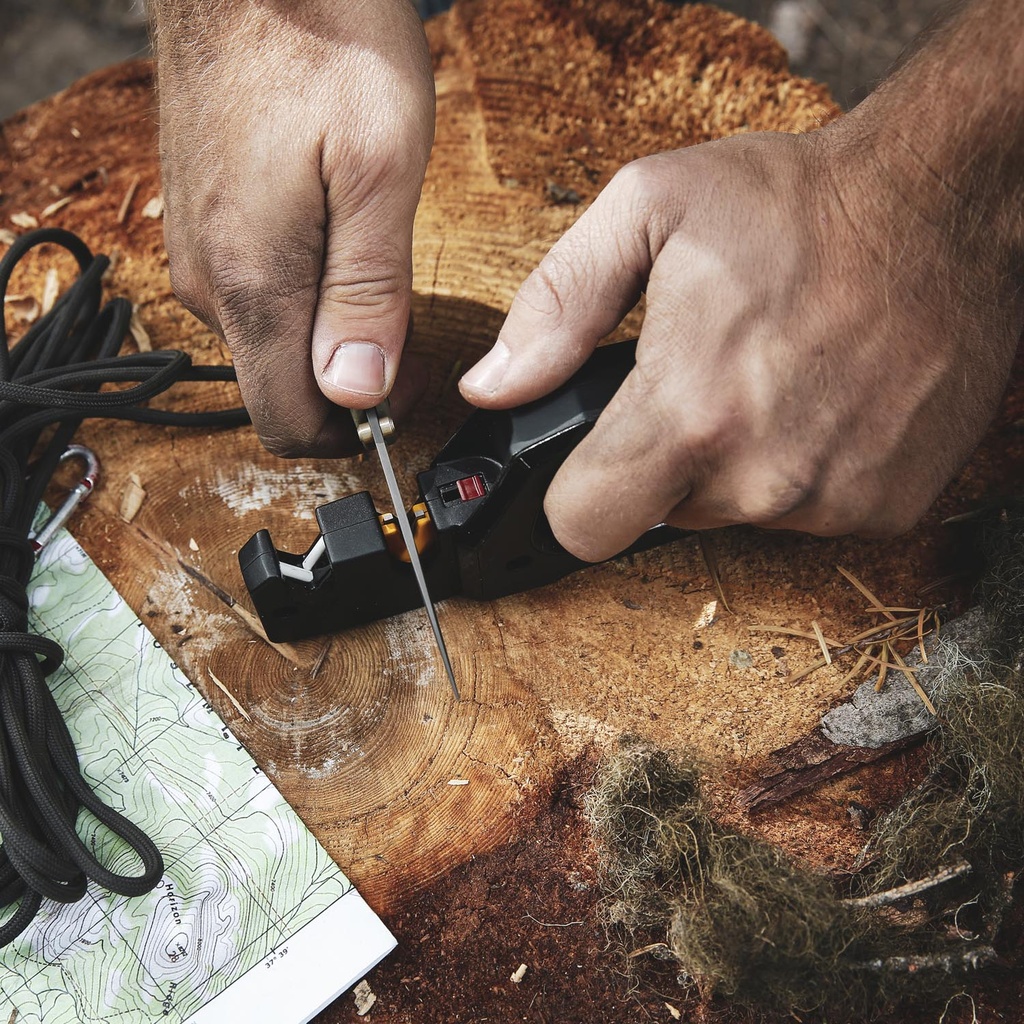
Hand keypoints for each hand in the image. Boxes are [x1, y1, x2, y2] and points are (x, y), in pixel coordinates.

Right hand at [153, 0, 433, 454]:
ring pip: (270, 345)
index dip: (353, 434)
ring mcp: (202, 255)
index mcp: (255, 283)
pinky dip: (304, 302)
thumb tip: (355, 392)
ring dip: (329, 342)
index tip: (404, 399)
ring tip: (383, 290)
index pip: (290, 422)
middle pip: (280, 388)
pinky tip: (340, 256)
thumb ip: (367, 294)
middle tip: (410, 347)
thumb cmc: (325, 48)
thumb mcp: (380, 173)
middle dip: (349, 389)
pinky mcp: (206, 229)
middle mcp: (213, 283)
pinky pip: (256, 299)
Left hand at [459, 123, 1023, 559]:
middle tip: (700, 383)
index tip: (585, 467)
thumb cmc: (803, 200)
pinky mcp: (884, 506)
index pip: (583, 527)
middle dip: (664, 461)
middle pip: (661, 516)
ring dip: (738, 461)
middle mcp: (764, 473)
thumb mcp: (650, 210)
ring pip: (736, 514)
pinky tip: (819, 400)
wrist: (943, 204)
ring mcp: (832, 498)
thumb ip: (556, 306)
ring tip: (767, 379)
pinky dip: (803, 467)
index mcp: (692, 409)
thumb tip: (492, 384)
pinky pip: (806, 512)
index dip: (569, 500)